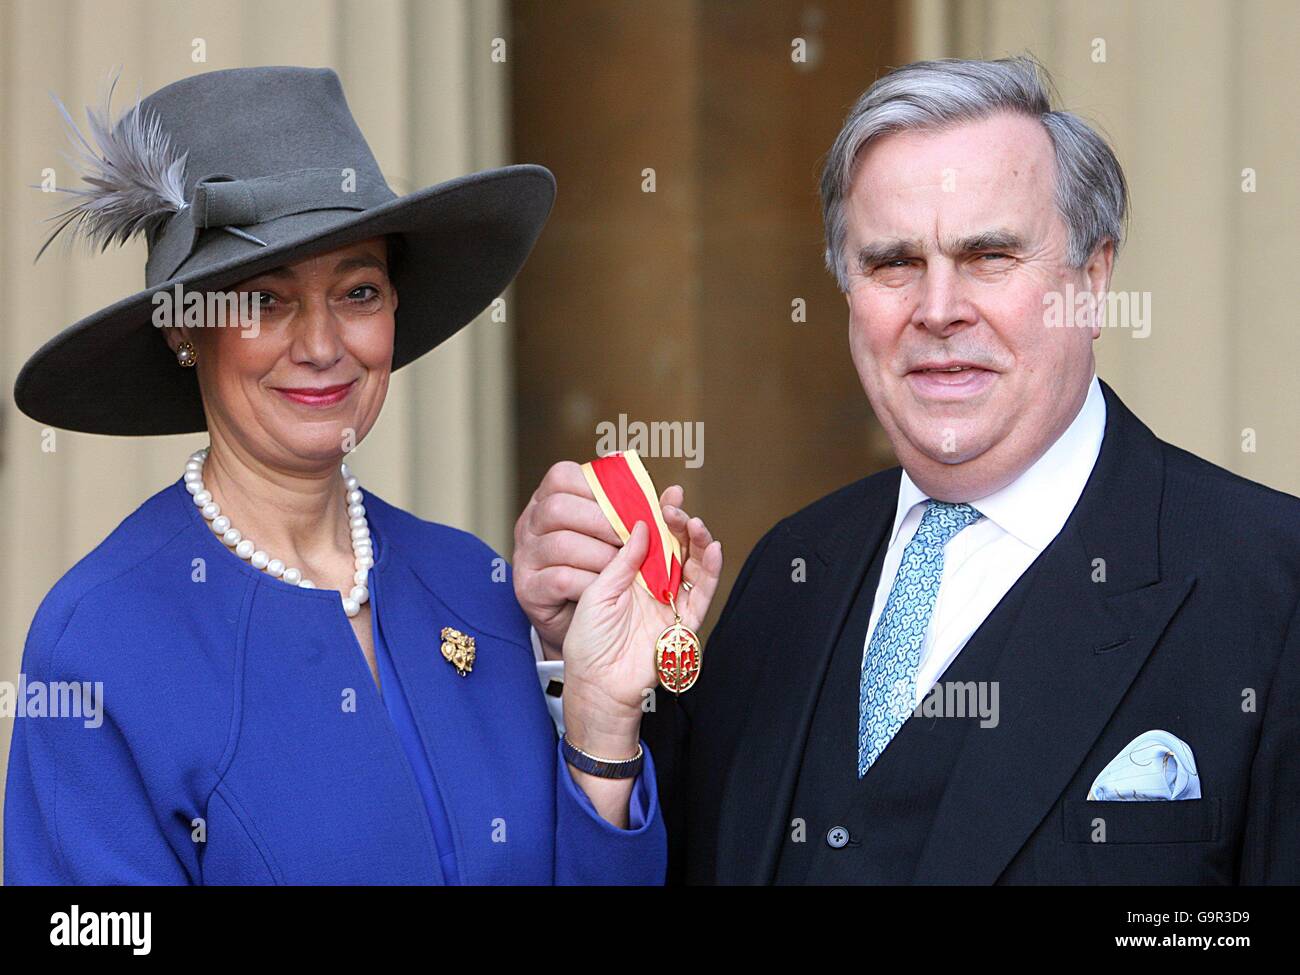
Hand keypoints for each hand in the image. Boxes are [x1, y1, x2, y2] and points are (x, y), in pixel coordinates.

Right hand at [513, 461, 691, 659]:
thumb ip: (644, 514)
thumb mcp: (619, 535)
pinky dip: (589, 581)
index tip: (624, 504)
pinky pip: (560, 578)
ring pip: (561, 543)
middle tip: (628, 538)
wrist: (580, 621)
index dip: (596, 487)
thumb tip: (676, 493)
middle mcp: (529, 523)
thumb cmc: (601, 567)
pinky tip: (602, 584)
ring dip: (600, 555)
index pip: (562, 476)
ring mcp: (525, 555)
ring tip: (620, 565)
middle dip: (602, 522)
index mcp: (550, 499)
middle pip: (559, 508)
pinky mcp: (527, 587)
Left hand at [561, 515, 721, 759]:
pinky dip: (712, 572)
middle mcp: (654, 586)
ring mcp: (671, 603)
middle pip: (676, 547)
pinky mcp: (684, 623)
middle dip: (679, 523)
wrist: (596, 685)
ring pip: (694, 566)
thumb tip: (641, 525)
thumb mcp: (597, 592)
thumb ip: (622, 561)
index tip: (665, 493)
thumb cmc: (588, 642)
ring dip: (698, 541)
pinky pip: (703, 594)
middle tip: (674, 505)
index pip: (651, 538)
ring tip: (695, 522)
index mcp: (631, 575)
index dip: (659, 516)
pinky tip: (714, 549)